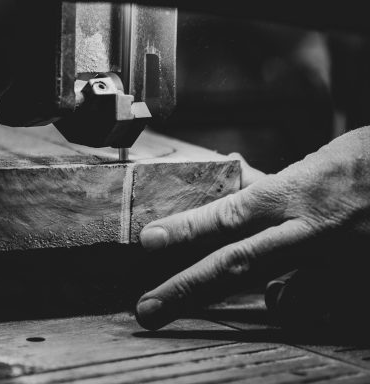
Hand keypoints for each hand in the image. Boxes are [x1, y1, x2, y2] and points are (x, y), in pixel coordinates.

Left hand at [136, 127, 369, 329]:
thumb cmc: (364, 164)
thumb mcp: (312, 166)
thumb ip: (271, 189)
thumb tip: (235, 191)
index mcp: (293, 193)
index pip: (228, 213)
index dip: (186, 229)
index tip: (150, 241)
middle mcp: (308, 230)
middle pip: (237, 264)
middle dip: (187, 289)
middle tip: (149, 309)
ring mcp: (335, 261)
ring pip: (281, 298)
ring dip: (256, 298)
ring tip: (229, 295)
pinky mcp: (355, 283)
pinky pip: (316, 305)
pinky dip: (298, 300)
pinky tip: (293, 293)